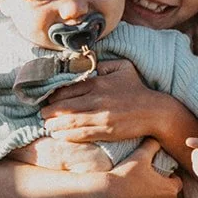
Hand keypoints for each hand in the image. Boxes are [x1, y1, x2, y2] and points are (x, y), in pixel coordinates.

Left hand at [41, 60, 188, 144]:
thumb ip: (103, 64)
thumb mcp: (122, 68)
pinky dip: (67, 135)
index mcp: (99, 82)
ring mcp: (101, 116)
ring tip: (47, 127)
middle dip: (50, 112)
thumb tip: (87, 62)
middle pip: (65, 106)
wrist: (155, 111)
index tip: (47, 100)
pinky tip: (59, 135)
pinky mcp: (106, 130)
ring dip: (55, 125)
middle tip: (42, 115)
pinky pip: (81, 133)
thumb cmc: (138, 89)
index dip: (54, 96)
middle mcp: (97, 99)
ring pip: (70, 121)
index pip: (68, 89)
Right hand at [101, 138, 182, 197]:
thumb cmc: (123, 176)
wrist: (104, 197)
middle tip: (145, 192)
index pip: (175, 184)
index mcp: (170, 189)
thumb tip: (157, 137)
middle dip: (161, 196)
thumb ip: (152, 145)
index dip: (166, 181)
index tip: (154, 180)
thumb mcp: (139, 156)